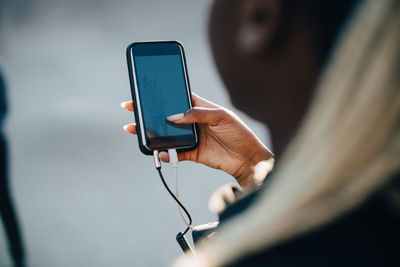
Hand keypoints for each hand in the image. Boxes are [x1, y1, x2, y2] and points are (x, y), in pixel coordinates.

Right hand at [121, 93, 273, 187]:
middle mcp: (192, 121)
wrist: (248, 158)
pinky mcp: (192, 153)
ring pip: (166, 134)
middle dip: (148, 113)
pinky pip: (175, 152)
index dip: (160, 95)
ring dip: (152, 133)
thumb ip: (198, 114)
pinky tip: (159, 151)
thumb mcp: (221, 116)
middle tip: (131, 110)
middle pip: (165, 116)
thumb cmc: (239, 132)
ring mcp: (191, 137)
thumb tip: (173, 117)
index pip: (176, 98)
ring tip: (136, 131)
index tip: (144, 93)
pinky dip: (166, 153)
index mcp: (199, 107)